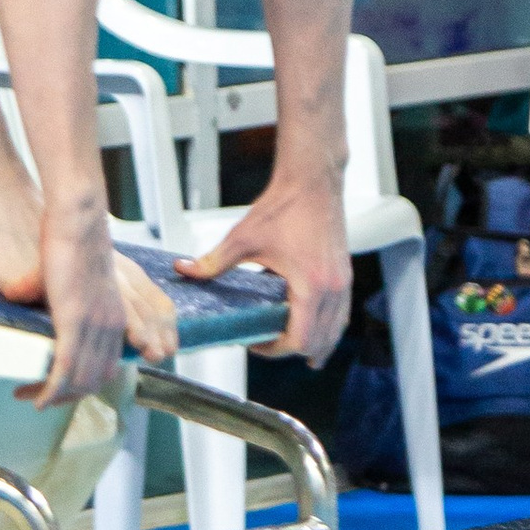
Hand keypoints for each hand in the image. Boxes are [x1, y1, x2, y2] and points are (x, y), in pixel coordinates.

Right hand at [38, 207, 175, 405]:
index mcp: (114, 319)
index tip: (56, 389)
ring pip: (78, 381)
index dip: (81, 387)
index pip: (105, 370)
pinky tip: (37, 397)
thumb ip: (39, 289)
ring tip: (28, 395)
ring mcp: (94, 326)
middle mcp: (110, 327)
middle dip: (65, 399)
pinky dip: (51, 390)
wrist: (78, 219)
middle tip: (36, 398)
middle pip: (93, 382)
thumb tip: (13, 294)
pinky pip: (65, 369)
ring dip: (53, 396)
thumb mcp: (58, 274)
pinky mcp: (74, 321)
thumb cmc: (69, 238)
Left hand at [183, 166, 351, 363]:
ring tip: (293, 348)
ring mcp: (343, 282)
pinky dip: (328, 326)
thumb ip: (214, 260)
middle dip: (293, 349)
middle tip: (266, 343)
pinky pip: (341, 313)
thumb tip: (185, 270)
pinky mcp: (345, 274)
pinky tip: (315, 326)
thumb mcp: (244, 237)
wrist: (313, 180)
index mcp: (311, 285)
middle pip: (320, 342)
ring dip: (316, 342)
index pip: (299, 339)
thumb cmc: (285, 205)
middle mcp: (333, 289)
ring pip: (335, 330)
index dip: (275, 349)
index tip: (255, 342)